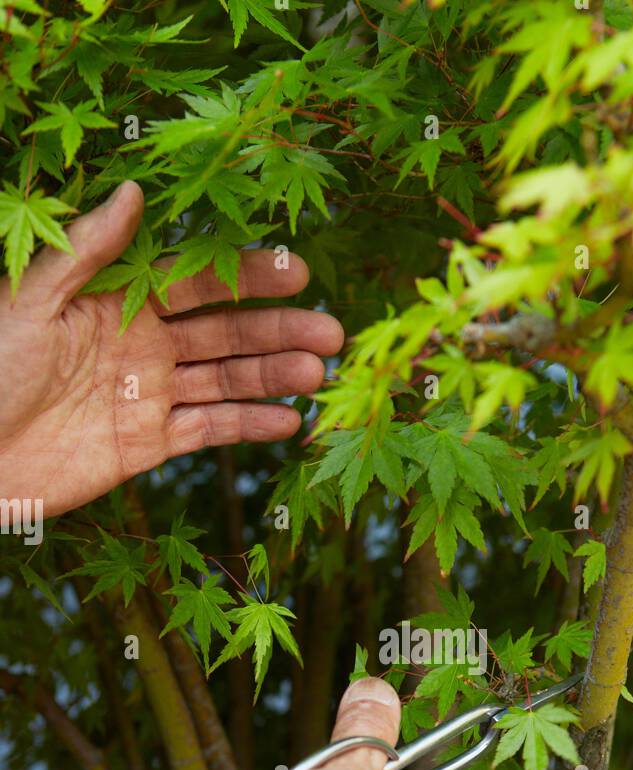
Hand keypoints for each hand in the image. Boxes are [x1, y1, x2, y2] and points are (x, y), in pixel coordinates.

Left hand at [0, 181, 343, 516]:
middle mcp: (142, 344)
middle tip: (332, 332)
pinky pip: (208, 431)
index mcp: (116, 302)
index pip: (196, 281)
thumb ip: (88, 252)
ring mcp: (149, 396)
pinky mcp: (148, 445)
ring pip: (225, 380)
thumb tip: (135, 192)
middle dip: (278, 330)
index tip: (297, 271)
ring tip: (317, 374)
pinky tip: (287, 422)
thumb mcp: (31, 301)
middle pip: (224, 332)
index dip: (246, 276)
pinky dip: (248, 427)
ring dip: (273, 376)